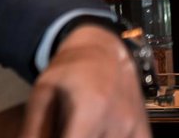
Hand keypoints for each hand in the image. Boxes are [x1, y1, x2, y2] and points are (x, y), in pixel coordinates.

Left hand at [20, 25, 149, 137]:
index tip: (57, 134)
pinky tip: (99, 133)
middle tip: (68, 128)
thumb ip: (34, 125)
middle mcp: (118, 121)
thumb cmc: (69, 70)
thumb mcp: (43, 91)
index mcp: (90, 109)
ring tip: (81, 128)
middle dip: (75, 137)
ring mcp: (134, 127)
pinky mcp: (143, 130)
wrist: (103, 50)